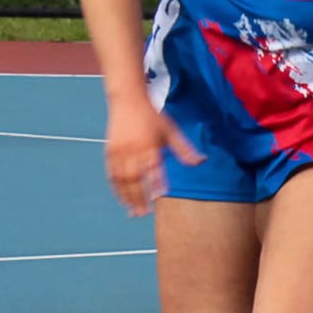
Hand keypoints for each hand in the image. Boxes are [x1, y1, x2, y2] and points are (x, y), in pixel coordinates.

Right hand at [104, 97, 203, 217]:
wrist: (127, 99)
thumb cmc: (151, 116)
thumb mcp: (171, 130)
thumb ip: (184, 149)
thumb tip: (201, 161)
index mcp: (149, 143)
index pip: (153, 167)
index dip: (156, 181)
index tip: (160, 195)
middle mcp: (133, 148)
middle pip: (135, 177)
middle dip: (139, 196)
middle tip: (144, 213)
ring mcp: (119, 151)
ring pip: (122, 178)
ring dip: (127, 196)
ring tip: (133, 211)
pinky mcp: (110, 151)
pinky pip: (112, 173)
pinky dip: (116, 187)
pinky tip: (122, 198)